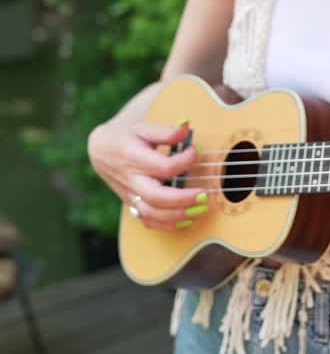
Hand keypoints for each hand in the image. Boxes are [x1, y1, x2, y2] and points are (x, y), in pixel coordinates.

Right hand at [87, 118, 203, 232]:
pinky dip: (166, 224)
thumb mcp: (143, 128)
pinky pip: (147, 221)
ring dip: (177, 215)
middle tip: (203, 194)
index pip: (163, 167)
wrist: (101, 150)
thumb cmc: (125, 137)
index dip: (184, 161)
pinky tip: (185, 220)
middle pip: (156, 196)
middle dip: (182, 199)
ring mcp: (130, 194)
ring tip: (199, 209)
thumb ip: (165, 132)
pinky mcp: (131, 203)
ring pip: (151, 213)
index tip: (194, 151)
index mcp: (134, 158)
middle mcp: (131, 179)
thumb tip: (186, 128)